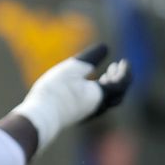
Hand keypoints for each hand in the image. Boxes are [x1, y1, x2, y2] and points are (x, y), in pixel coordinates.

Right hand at [12, 44, 131, 150]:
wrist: (39, 116)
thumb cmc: (57, 90)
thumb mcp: (74, 67)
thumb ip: (92, 57)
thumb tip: (105, 48)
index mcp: (101, 96)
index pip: (123, 84)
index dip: (126, 72)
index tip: (123, 61)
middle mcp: (98, 108)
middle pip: (117, 95)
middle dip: (118, 79)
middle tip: (114, 66)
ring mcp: (87, 114)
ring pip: (105, 101)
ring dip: (108, 86)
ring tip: (102, 76)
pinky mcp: (76, 116)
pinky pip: (94, 105)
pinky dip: (97, 93)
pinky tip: (84, 86)